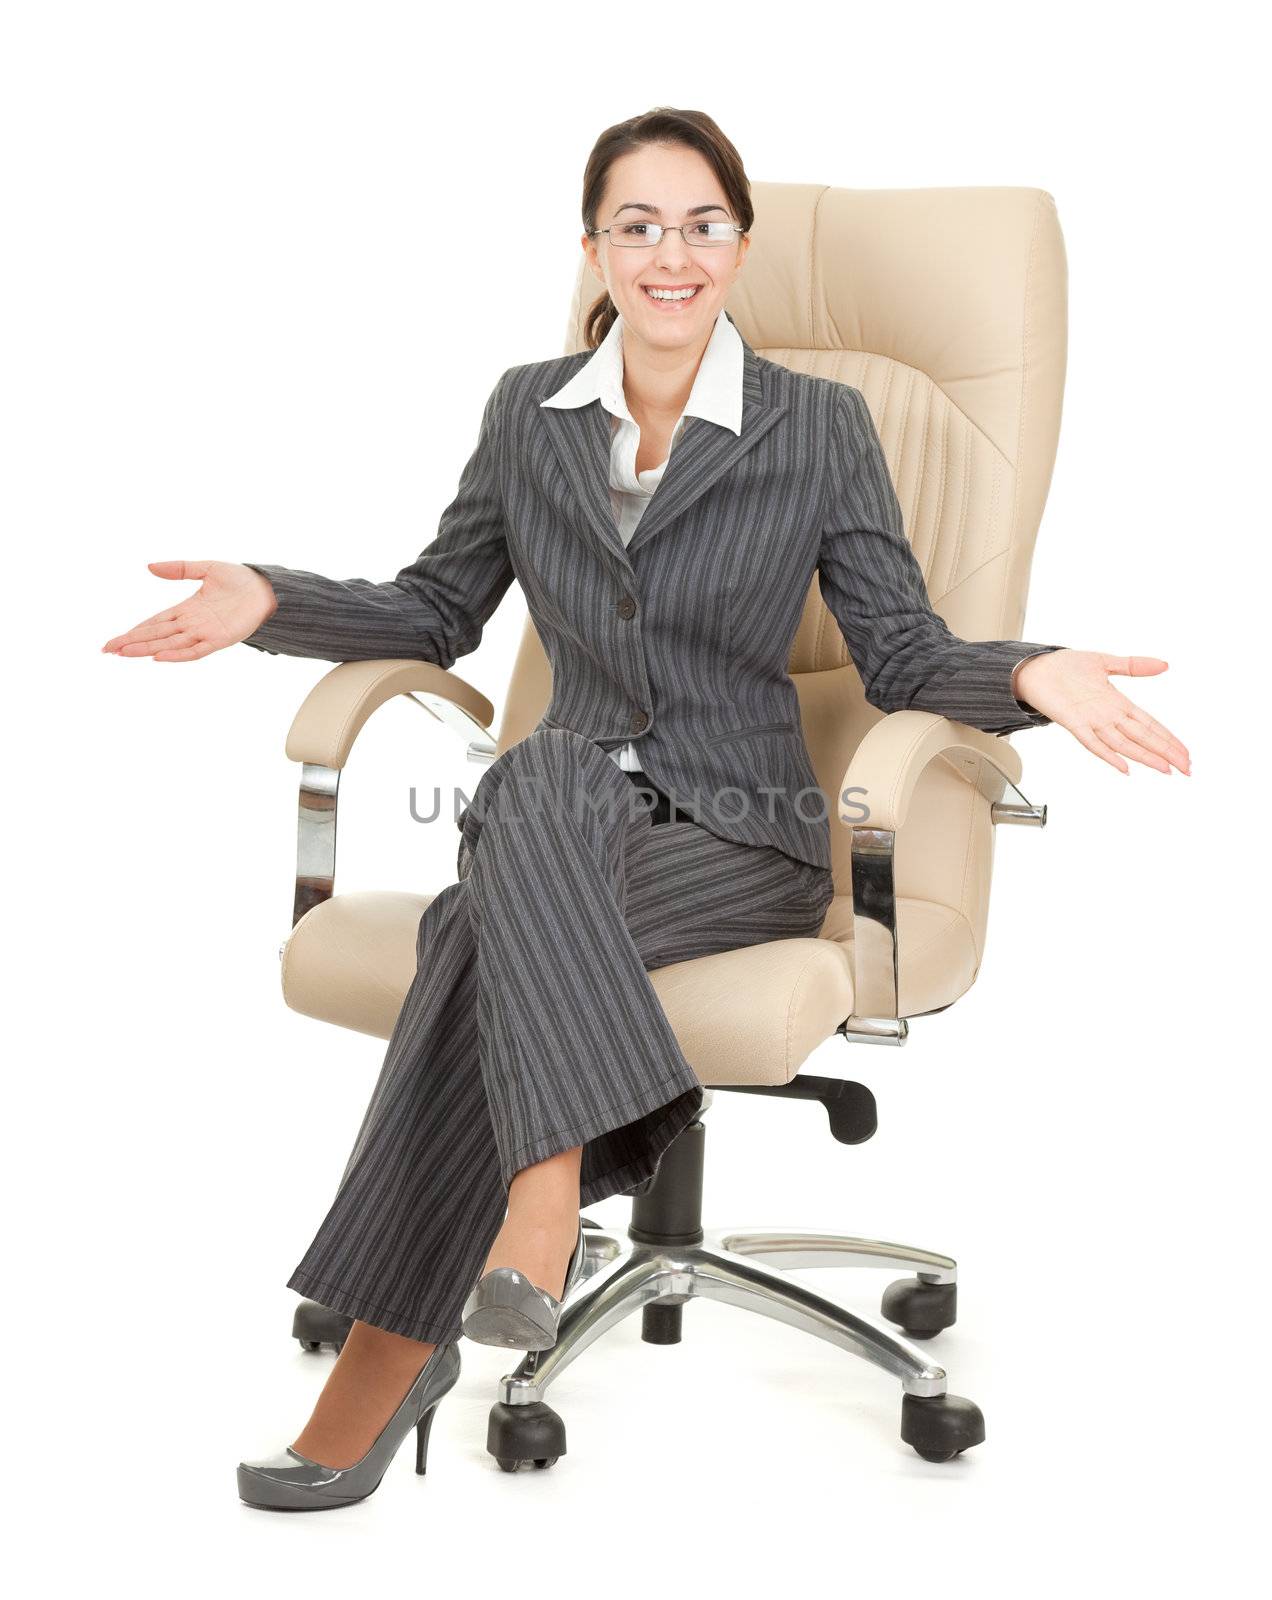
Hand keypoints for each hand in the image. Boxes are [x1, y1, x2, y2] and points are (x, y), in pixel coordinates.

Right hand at [101, 561, 277, 660]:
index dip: (134, 630)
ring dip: (146, 649)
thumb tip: (149, 566)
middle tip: (107, 650)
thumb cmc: (241, 580)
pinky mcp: (220, 638)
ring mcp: (205, 632)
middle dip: (131, 643)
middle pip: (156, 636)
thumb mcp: (206, 568)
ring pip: (169, 644)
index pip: (154, 622)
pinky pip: (195, 650)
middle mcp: (192, 624)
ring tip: (123, 654)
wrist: (268, 588)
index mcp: (187, 609)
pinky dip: (177, 654)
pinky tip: (158, 657)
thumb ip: (179, 569)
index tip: (114, 640)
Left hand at [1013, 650, 1189, 775]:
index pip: (1150, 724)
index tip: (1185, 753)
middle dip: (1166, 752)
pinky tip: (1124, 766)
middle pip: (1143, 737)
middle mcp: (1107, 715)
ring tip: (1166, 769)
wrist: (1034, 668)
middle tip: (1187, 769)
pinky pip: (1092, 742)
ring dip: (1146, 756)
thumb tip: (1164, 664)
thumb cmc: (1065, 667)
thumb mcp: (1105, 662)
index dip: (1168, 738)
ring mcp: (1091, 720)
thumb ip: (1134, 666)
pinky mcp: (1073, 721)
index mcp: (1117, 703)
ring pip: (1124, 743)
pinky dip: (1108, 754)